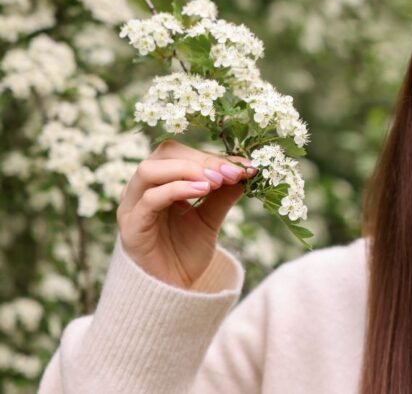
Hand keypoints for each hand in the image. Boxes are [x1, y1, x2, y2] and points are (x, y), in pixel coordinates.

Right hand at [116, 140, 256, 288]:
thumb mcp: (211, 218)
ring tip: (217, 181)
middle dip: (202, 159)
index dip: (213, 155)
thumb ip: (223, 194)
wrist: (171, 292)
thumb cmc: (186, 252)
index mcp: (160, 181)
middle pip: (165, 154)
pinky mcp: (131, 226)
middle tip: (231, 171)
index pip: (182, 153)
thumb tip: (245, 170)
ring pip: (150, 170)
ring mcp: (132, 206)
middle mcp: (142, 189)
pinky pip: (150, 199)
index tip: (244, 166)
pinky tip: (203, 190)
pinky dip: (177, 189)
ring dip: (188, 170)